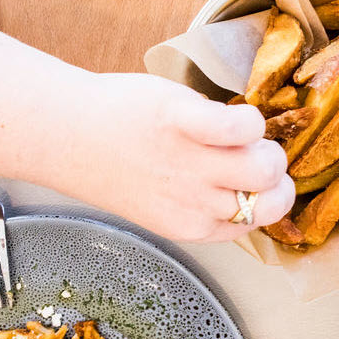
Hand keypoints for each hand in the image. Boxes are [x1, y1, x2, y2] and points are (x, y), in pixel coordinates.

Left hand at [71, 73, 293, 242]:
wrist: (66, 134)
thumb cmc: (112, 160)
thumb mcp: (160, 200)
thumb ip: (199, 199)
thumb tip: (243, 183)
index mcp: (192, 226)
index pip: (259, 222)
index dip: (266, 196)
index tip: (252, 177)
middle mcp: (195, 203)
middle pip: (272, 197)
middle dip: (273, 169)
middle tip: (250, 150)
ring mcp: (190, 165)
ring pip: (266, 165)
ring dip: (263, 142)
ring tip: (240, 130)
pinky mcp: (183, 122)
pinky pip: (244, 125)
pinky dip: (244, 117)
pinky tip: (221, 112)